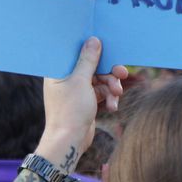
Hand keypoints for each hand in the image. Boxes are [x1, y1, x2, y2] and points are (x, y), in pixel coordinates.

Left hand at [36, 37, 126, 171]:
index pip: (77, 52)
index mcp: (59, 70)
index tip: (108, 49)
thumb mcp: (81, 81)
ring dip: (111, 86)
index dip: (93, 49)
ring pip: (100, 80)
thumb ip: (88, 60)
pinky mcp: (86, 101)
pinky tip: (113, 107)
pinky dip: (109, 98)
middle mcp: (67, 78)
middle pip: (92, 66)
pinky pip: (102, 93)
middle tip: (122, 73)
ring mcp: (77, 90)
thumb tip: (94, 40)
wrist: (69, 141)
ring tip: (117, 95)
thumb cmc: (70, 110)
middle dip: (109, 72)